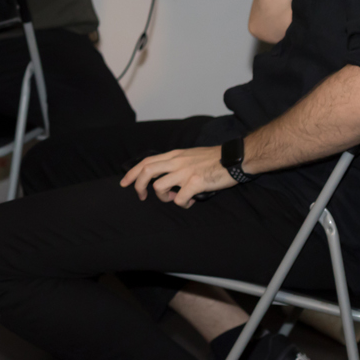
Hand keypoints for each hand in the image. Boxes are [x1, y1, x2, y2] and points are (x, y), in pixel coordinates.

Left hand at [119, 146, 234, 207]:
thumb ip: (175, 163)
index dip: (132, 173)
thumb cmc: (214, 160)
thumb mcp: (189, 155)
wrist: (235, 159)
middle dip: (138, 186)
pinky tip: (191, 201)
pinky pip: (179, 199)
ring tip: (176, 197)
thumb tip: (163, 177)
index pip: (146, 162)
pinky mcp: (196, 182)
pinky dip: (182, 204)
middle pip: (146, 172)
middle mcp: (177, 162)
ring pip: (159, 187)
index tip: (124, 183)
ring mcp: (185, 172)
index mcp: (174, 155)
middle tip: (141, 196)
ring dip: (164, 197)